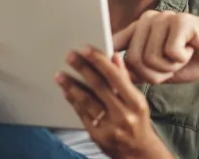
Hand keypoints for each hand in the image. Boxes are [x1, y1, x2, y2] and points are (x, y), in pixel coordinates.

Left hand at [57, 48, 172, 158]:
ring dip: (71, 86)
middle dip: (82, 69)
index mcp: (135, 102)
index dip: (99, 62)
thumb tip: (114, 57)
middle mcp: (123, 114)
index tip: (86, 49)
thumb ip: (125, 79)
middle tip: (70, 56)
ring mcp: (109, 126)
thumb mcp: (137, 100)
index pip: (115, 77)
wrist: (138, 152)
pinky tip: (66, 91)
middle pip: (99, 87)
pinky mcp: (97, 135)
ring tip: (60, 75)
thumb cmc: (137, 121)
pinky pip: (82, 114)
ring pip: (87, 102)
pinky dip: (73, 101)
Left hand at [112, 11, 198, 84]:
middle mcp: (148, 19)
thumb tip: (115, 78)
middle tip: (171, 66)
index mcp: (140, 28)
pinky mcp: (181, 21)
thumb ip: (139, 70)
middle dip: (153, 74)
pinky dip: (181, 59)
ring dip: (169, 67)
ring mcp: (164, 18)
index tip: (102, 69)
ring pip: (151, 58)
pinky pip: (170, 52)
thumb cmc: (192, 56)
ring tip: (181, 57)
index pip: (115, 43)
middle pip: (134, 59)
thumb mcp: (161, 68)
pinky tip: (190, 50)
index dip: (108, 58)